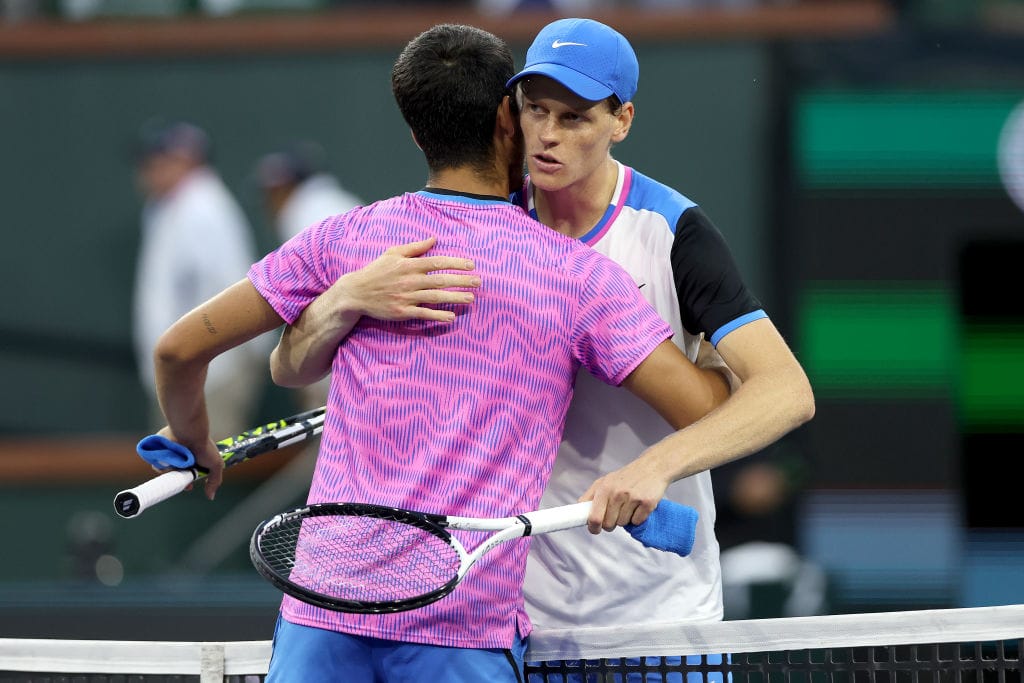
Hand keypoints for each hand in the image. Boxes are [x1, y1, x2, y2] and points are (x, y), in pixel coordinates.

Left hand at [155, 426, 223, 500]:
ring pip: (166, 472)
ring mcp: (170, 456)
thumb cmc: (204, 447)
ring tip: (176, 464)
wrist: (189, 433)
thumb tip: (211, 496)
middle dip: (178, 480)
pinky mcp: (159, 452)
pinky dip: (161, 465)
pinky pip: (156, 465)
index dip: (188, 483)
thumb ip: (215, 481)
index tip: (188, 486)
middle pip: (176, 476)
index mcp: (194, 461)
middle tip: (180, 478)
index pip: (189, 477)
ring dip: (170, 471)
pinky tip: (168, 461)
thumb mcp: (216, 465)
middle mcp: (182, 459)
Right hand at [338, 236, 479, 322]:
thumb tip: (434, 239)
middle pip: (440, 280)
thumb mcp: (393, 253)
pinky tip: (452, 317)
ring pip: (435, 297)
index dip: (455, 263)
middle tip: (478, 282)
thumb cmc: (376, 271)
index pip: (437, 262)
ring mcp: (406, 297)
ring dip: (454, 298)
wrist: (356, 292)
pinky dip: (438, 315)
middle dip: (461, 280)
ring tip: (471, 298)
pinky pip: (423, 314)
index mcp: (409, 265)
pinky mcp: (402, 312)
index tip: (471, 265)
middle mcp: (409, 280)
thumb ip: (415, 247)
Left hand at [579, 457, 670, 533]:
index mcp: (604, 488)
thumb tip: (579, 510)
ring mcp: (633, 498)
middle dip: (611, 523)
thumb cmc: (626, 476)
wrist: (652, 466)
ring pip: (623, 524)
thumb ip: (590, 496)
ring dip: (625, 519)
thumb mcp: (605, 481)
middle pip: (609, 524)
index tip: (595, 529)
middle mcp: (617, 493)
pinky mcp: (647, 503)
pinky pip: (637, 522)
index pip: (594, 517)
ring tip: (629, 506)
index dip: (593, 527)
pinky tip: (639, 506)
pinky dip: (638, 518)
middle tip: (616, 513)